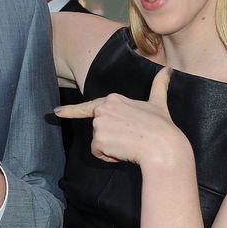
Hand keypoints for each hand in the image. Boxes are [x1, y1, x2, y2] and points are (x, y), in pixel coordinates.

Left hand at [56, 68, 187, 167]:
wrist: (163, 147)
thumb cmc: (162, 127)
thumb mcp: (159, 103)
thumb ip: (159, 86)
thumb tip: (169, 70)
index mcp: (113, 99)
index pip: (89, 106)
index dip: (71, 111)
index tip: (56, 113)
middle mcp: (103, 108)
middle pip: (99, 130)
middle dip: (112, 138)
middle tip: (132, 136)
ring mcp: (99, 123)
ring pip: (99, 143)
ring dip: (112, 148)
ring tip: (130, 143)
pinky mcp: (98, 139)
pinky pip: (99, 154)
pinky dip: (110, 157)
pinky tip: (124, 151)